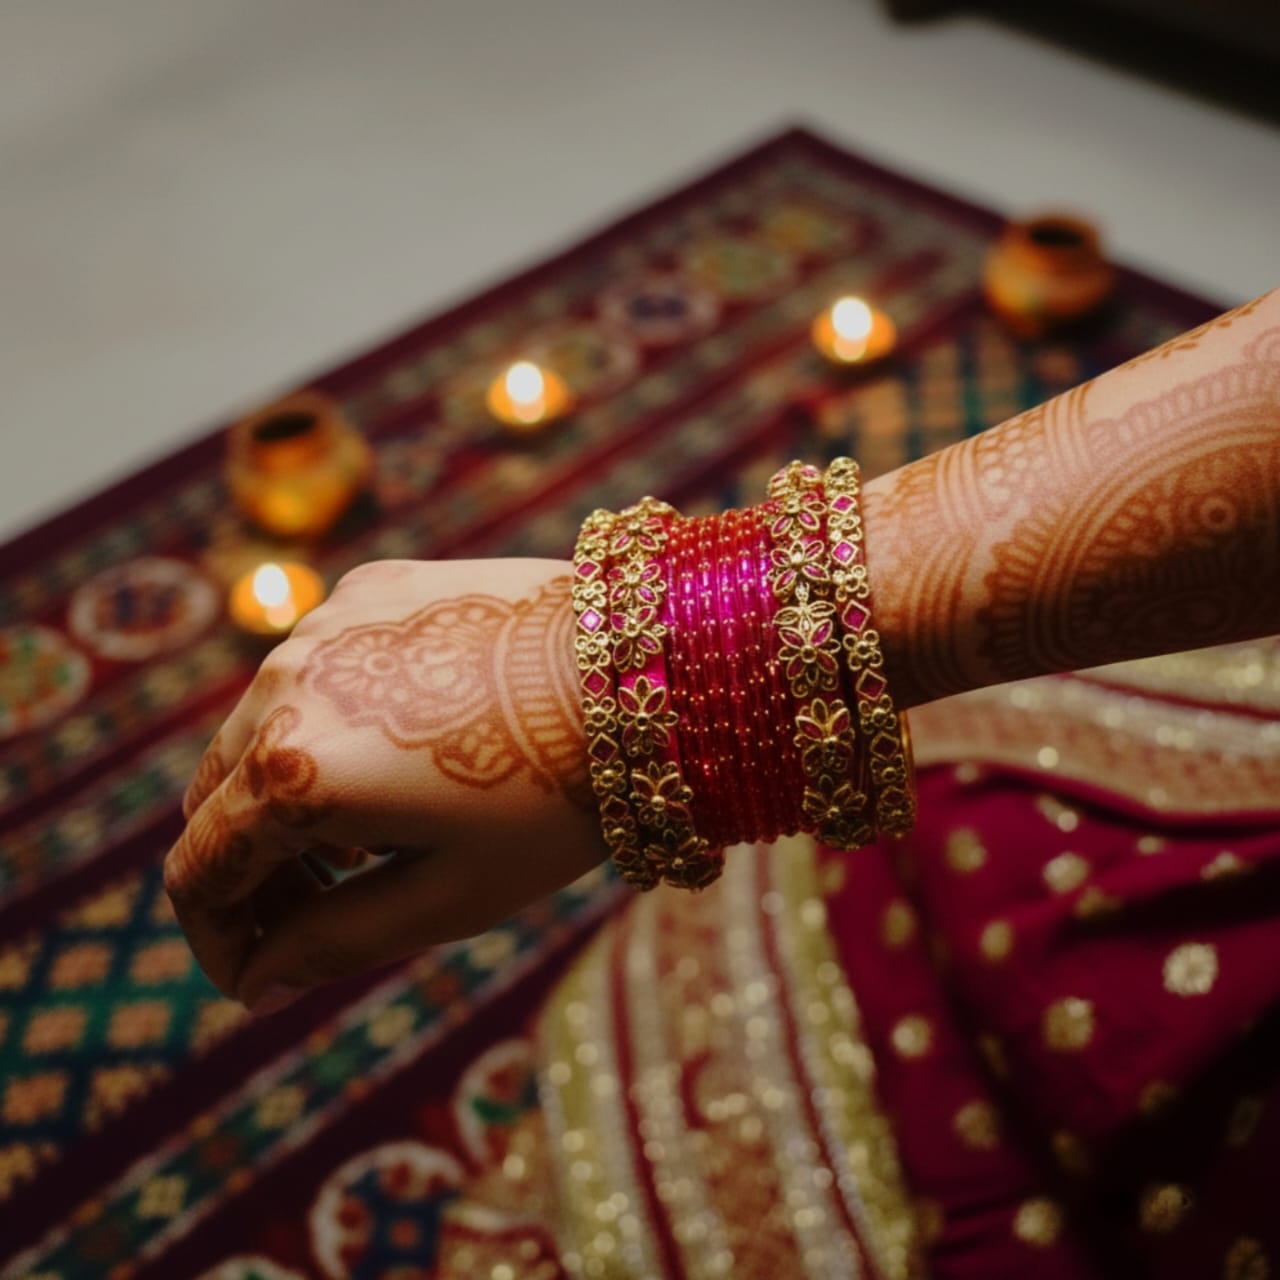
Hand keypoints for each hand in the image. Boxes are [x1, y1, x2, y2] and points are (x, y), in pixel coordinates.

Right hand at [164, 558, 603, 1015]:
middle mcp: (286, 685)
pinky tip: (400, 757)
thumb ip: (334, 943)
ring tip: (365, 845)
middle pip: (214, 798)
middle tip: (312, 919)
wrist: (642, 668)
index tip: (258, 978)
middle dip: (247, 874)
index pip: (198, 872)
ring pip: (257, 730)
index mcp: (295, 772)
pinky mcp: (368, 589)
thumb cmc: (558, 796)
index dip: (217, 941)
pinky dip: (324, 728)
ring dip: (281, 798)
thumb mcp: (448, 896)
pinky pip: (313, 673)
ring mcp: (325, 626)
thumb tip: (256, 978)